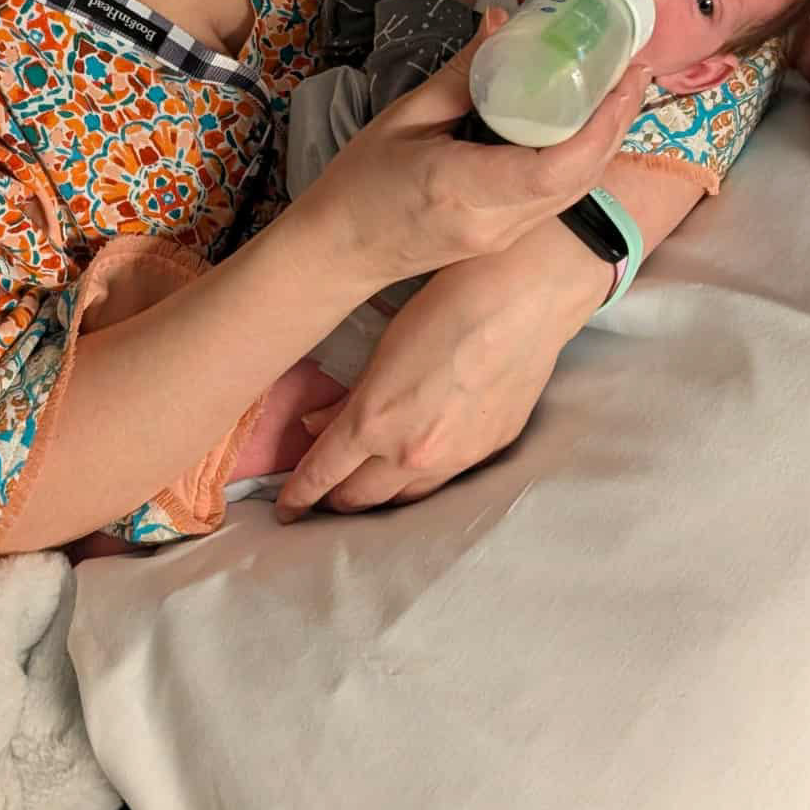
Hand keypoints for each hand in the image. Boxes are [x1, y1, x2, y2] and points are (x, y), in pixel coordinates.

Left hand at [276, 258, 573, 518]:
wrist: (524, 298)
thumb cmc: (446, 305)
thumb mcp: (382, 349)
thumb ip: (349, 399)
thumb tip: (319, 425)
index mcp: (372, 424)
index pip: (321, 476)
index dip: (297, 497)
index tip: (285, 511)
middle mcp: (410, 454)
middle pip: (359, 499)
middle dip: (334, 500)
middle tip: (322, 494)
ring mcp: (454, 458)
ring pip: (403, 499)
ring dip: (378, 496)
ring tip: (364, 488)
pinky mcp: (489, 451)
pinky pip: (444, 481)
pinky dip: (419, 479)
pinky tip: (414, 465)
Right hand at [292, 16, 648, 289]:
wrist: (338, 253)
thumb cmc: (358, 184)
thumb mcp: (403, 117)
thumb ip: (460, 75)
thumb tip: (502, 21)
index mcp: (465, 188)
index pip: (556, 167)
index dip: (600, 124)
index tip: (621, 76)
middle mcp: (496, 222)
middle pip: (581, 178)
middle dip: (617, 123)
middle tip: (635, 68)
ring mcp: (504, 237)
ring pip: (577, 191)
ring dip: (606, 141)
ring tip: (620, 89)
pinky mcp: (506, 239)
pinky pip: (559, 198)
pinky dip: (582, 158)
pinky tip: (587, 123)